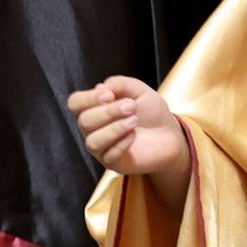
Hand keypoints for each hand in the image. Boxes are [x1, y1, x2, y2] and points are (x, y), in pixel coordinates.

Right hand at [70, 76, 188, 188]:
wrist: (170, 135)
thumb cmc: (151, 112)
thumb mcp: (139, 90)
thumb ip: (119, 84)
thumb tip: (100, 88)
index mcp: (95, 108)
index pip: (75, 103)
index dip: (89, 98)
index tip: (110, 95)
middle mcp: (93, 129)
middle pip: (84, 121)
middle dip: (108, 112)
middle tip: (131, 106)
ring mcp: (101, 148)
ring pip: (93, 141)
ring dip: (114, 129)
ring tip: (134, 121)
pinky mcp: (113, 163)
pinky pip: (108, 155)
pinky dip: (122, 143)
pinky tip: (134, 135)